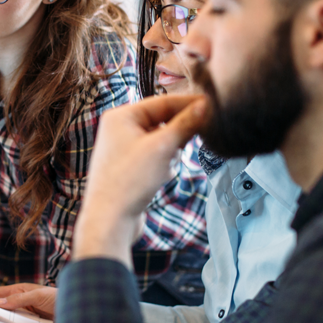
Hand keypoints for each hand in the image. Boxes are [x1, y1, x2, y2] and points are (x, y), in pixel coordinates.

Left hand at [74, 95, 206, 264]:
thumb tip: (204, 106)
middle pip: (161, 120)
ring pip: (160, 140)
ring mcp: (123, 149)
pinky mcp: (129, 168)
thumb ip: (185, 124)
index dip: (188, 104)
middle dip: (178, 133)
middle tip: (195, 138)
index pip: (162, 102)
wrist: (110, 220)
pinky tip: (161, 177)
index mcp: (121, 117)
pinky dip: (164, 164)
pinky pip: (155, 157)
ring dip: (171, 151)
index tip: (211, 105)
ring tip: (167, 166)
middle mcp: (119, 129)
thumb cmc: (129, 182)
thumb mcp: (163, 147)